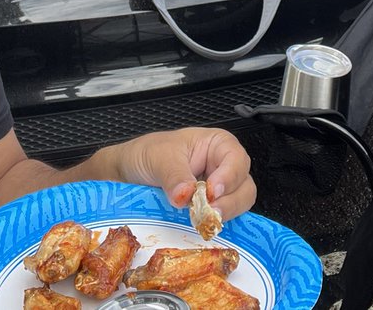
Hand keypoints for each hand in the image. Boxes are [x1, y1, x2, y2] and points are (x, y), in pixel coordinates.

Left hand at [111, 127, 255, 220]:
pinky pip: (222, 219)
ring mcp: (218, 191)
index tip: (212, 192)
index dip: (229, 176)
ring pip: (238, 204)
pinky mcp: (210, 210)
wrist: (129, 173)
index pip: (236, 159)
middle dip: (231, 201)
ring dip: (225, 214)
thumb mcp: (159, 158)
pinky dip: (215, 225)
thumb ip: (174, 175)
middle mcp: (222, 167)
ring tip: (203, 220)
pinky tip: (203, 227)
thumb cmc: (146, 154)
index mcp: (217, 145)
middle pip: (244, 185)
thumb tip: (187, 195)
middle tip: (210, 213)